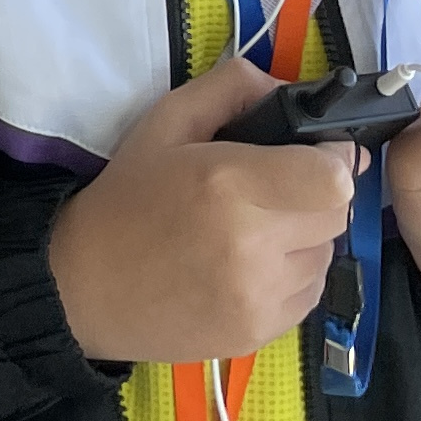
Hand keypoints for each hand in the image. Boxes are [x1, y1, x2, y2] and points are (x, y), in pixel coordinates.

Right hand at [46, 59, 361, 365]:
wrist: (83, 286)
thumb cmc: (127, 196)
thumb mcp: (167, 121)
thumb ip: (232, 87)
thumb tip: (291, 88)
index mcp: (229, 184)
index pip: (334, 177)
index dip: (332, 159)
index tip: (311, 154)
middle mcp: (252, 245)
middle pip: (336, 214)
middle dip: (315, 195)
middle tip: (274, 190)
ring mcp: (258, 296)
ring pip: (325, 255)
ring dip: (304, 238)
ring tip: (255, 231)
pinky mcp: (260, 333)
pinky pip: (309, 293)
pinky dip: (291, 275)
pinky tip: (249, 266)